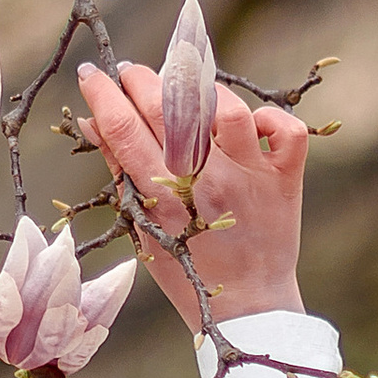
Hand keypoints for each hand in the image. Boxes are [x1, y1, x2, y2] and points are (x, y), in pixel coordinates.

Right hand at [77, 63, 308, 334]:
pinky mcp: (286, 178)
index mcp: (165, 199)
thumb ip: (121, 172)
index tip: (91, 74)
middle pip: (169, 112)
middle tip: (129, 71)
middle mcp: (208, 183)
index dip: (103, 96)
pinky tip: (250, 124)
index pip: (125, 131)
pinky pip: (286, 130)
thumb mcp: (143, 225)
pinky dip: (270, 118)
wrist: (247, 306)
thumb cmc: (187, 266)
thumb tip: (93, 122)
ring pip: (229, 111)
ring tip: (187, 91)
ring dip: (203, 92)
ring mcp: (251, 178)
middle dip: (141, 80)